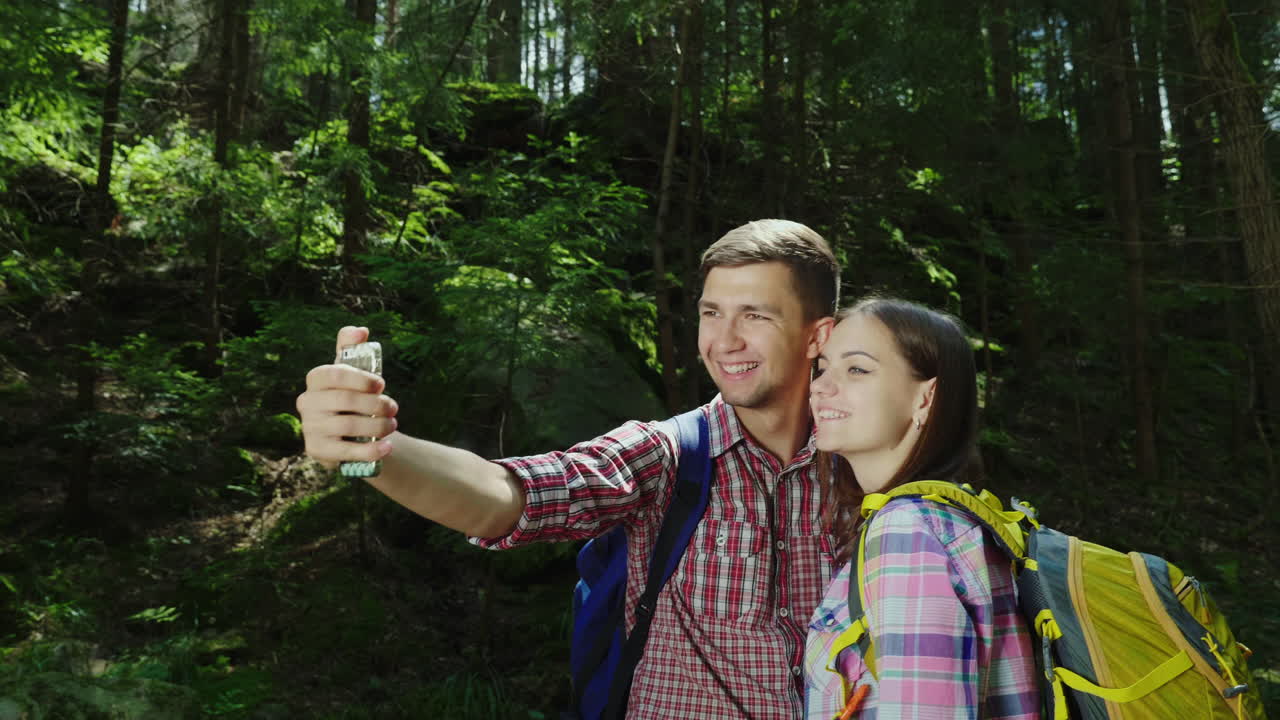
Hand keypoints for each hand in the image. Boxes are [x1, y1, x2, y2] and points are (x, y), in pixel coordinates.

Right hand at [296, 325, 398, 468]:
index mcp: (315, 379)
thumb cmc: (353, 395)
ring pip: (348, 426)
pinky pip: (346, 451)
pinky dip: (370, 450)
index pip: (334, 373)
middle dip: (376, 404)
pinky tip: (388, 447)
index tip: (381, 384)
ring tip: (393, 425)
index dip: (360, 378)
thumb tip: (361, 331)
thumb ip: (352, 347)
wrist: (350, 432)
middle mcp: (306, 402)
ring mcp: (309, 427)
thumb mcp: (353, 370)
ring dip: (377, 426)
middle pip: (345, 400)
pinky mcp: (317, 450)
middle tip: (394, 408)